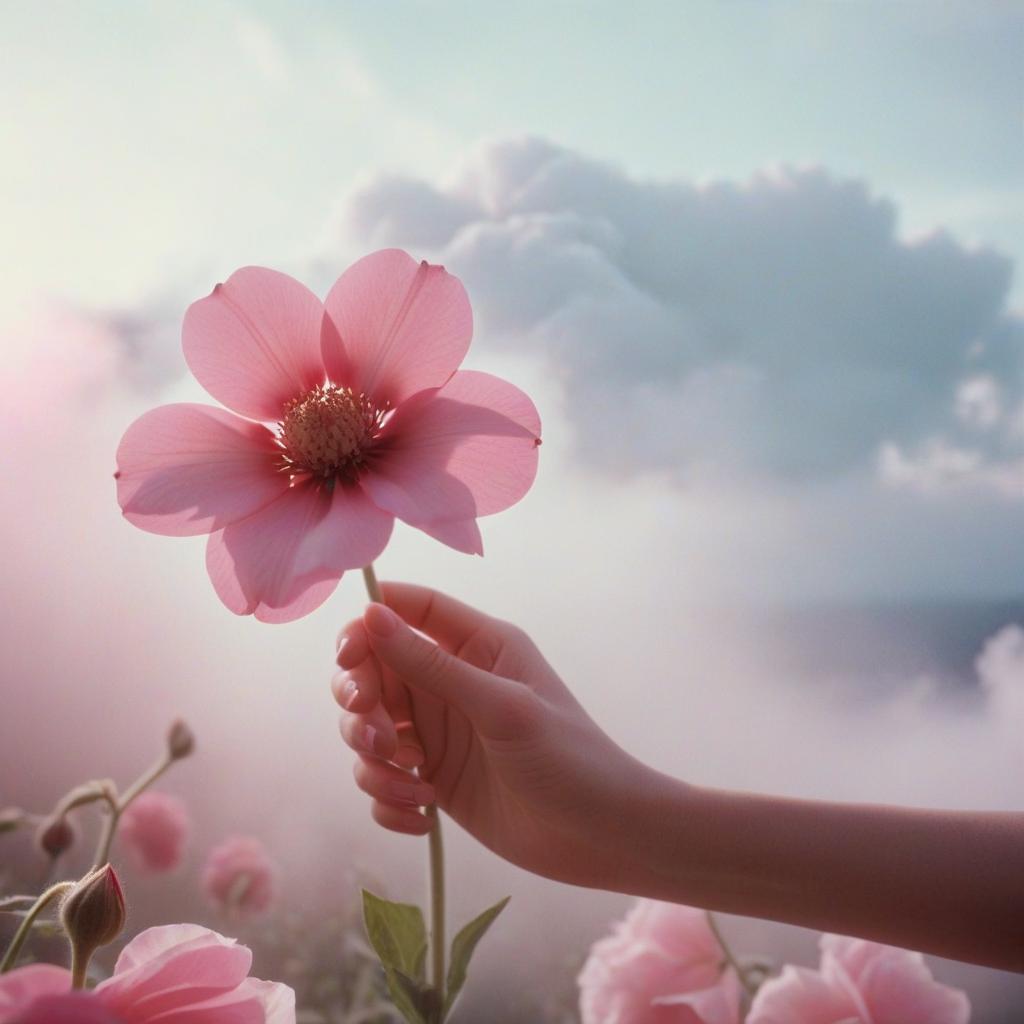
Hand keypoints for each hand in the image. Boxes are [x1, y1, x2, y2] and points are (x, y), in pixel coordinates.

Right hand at [332, 582, 649, 889]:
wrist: (600, 837)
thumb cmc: (567, 758)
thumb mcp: (501, 708)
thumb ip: (432, 665)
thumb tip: (371, 616)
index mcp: (476, 645)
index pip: (407, 608)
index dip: (369, 623)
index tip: (350, 656)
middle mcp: (450, 682)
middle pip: (372, 669)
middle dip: (359, 702)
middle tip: (376, 736)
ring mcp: (438, 732)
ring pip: (367, 727)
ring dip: (373, 759)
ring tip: (413, 783)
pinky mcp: (432, 779)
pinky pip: (382, 778)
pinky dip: (388, 797)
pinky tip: (424, 815)